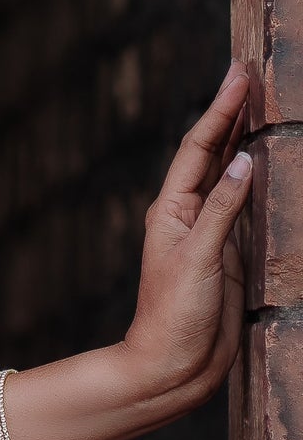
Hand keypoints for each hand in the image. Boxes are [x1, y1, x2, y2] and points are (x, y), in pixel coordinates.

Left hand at [119, 60, 251, 414]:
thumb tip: (243, 161)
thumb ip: (223, 210)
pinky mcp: (230, 254)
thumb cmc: (174, 315)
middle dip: (232, 114)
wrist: (173, 365)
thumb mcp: (198, 259)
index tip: (239, 74)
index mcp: (173, 210)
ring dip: (244, 141)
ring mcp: (211, 234)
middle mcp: (189, 216)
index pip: (200, 148)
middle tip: (251, 74)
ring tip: (262, 106)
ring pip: (231, 176)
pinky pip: (247, 206)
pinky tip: (268, 163)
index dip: (220, 109)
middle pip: (214, 153)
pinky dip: (258, 179)